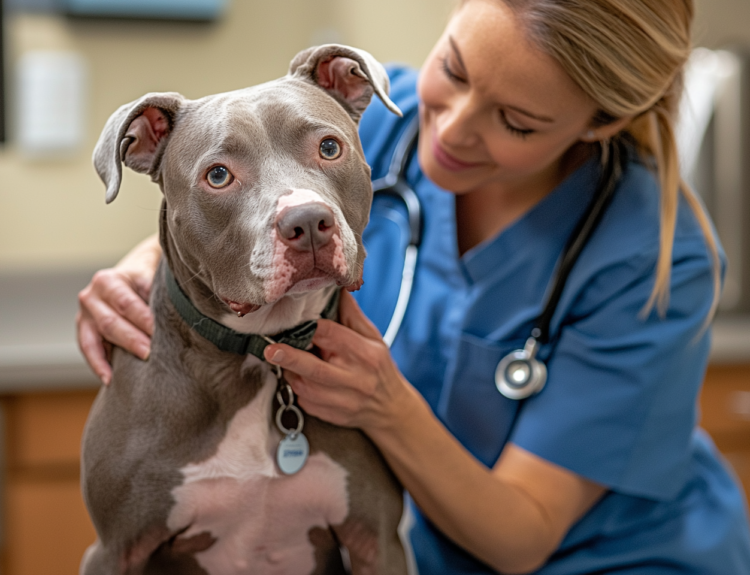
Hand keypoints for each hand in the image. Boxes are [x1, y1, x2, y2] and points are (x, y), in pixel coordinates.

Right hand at [76, 235, 159, 383]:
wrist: (129, 274)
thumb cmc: (144, 279)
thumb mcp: (150, 278)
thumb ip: (156, 294)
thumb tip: (178, 314)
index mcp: (108, 281)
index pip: (127, 304)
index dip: (143, 320)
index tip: (159, 333)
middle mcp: (91, 297)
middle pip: (111, 323)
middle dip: (132, 340)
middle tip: (150, 354)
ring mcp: (84, 314)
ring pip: (95, 339)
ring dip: (116, 355)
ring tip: (134, 369)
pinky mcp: (83, 329)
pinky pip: (87, 350)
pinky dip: (98, 365)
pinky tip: (109, 379)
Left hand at [264, 290, 414, 432]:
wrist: (390, 409)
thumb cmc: (379, 367)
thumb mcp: (373, 338)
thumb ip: (352, 315)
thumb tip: (338, 288)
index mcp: (364, 354)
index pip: (331, 336)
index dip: (309, 328)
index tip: (291, 323)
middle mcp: (354, 379)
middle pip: (315, 368)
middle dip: (290, 358)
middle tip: (269, 350)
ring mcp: (343, 401)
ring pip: (306, 387)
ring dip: (291, 372)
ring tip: (288, 361)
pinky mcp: (332, 416)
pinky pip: (306, 401)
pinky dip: (298, 389)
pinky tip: (303, 380)